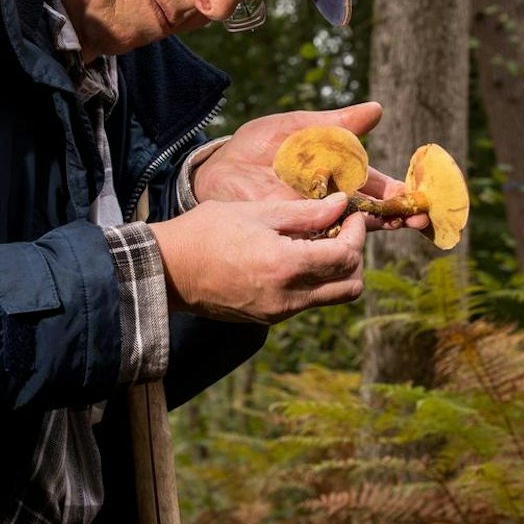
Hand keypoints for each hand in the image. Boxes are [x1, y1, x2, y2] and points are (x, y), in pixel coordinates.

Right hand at [147, 195, 366, 323]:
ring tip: (316, 241)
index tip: (349, 213)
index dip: (356, 232)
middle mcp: (287, 298)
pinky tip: (295, 256)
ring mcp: (278, 313)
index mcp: (285, 266)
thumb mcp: (257, 212)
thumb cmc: (206, 232)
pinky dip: (314, 280)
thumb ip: (305, 212)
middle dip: (354, 256)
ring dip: (335, 271)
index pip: (346, 257)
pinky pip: (307, 301)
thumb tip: (342, 204)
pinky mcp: (268, 318)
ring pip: (332, 297)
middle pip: (351, 286)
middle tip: (340, 229)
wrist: (167, 270)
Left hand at [192, 102, 430, 231]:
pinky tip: (357, 243)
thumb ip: (335, 123)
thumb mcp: (296, 127)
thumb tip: (376, 109)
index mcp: (339, 173)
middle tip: (423, 220)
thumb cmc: (257, 145)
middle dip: (401, 215)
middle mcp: (333, 200)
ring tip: (402, 226)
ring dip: (379, 230)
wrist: (217, 170)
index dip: (401, 193)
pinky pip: (323, 241)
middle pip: (375, 212)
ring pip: (355, 229)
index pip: (377, 186)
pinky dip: (341, 243)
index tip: (422, 197)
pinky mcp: (296, 233)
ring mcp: (316, 219)